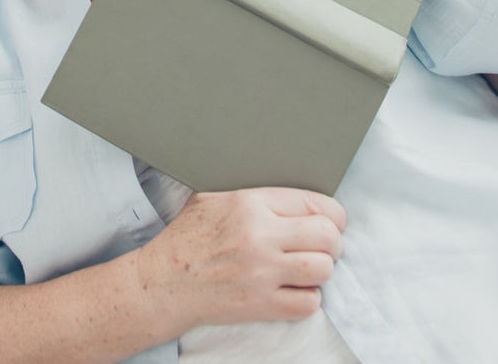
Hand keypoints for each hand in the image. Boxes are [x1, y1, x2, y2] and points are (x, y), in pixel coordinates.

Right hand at [136, 188, 344, 331]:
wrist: (165, 281)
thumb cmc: (188, 237)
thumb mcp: (213, 197)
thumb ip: (253, 193)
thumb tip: (289, 193)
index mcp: (250, 203)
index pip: (315, 203)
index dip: (332, 214)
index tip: (331, 221)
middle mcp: (260, 236)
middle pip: (327, 236)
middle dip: (332, 242)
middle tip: (324, 246)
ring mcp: (262, 272)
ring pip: (323, 269)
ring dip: (322, 270)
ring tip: (309, 268)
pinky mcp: (261, 305)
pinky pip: (308, 303)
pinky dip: (308, 298)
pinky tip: (295, 290)